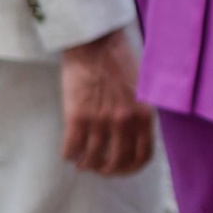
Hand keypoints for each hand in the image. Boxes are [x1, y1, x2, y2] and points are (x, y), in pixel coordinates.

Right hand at [60, 25, 154, 177]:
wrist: (94, 42)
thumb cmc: (118, 61)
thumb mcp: (142, 90)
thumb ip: (140, 114)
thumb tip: (133, 139)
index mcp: (144, 115)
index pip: (143, 157)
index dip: (130, 169)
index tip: (120, 169)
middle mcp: (125, 122)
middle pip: (117, 162)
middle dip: (106, 170)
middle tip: (97, 167)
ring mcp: (101, 120)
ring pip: (93, 158)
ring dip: (86, 164)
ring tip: (81, 162)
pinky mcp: (77, 115)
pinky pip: (72, 147)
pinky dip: (69, 154)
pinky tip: (68, 152)